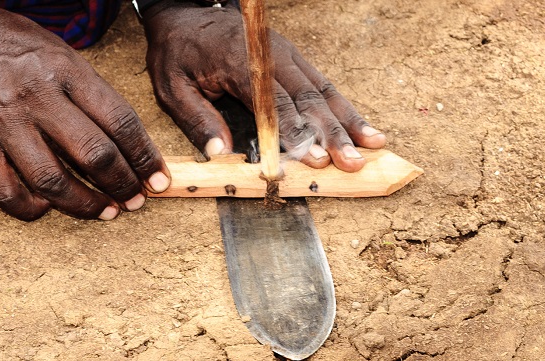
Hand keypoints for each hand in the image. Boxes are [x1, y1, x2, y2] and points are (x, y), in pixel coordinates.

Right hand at [0, 0, 169, 220]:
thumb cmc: (11, 46)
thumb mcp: (61, 53)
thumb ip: (92, 93)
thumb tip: (128, 141)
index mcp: (66, 71)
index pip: (120, 122)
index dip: (145, 156)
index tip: (157, 177)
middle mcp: (37, 99)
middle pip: (94, 155)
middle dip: (124, 185)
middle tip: (136, 199)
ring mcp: (4, 125)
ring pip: (54, 182)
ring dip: (87, 205)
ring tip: (105, 212)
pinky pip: (8, 193)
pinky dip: (33, 208)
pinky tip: (48, 207)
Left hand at [142, 1, 385, 171]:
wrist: (185, 15)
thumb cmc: (178, 53)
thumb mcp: (172, 87)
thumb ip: (197, 120)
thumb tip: (220, 154)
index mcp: (240, 63)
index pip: (273, 103)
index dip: (296, 133)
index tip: (314, 160)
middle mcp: (271, 57)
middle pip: (308, 98)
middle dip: (332, 134)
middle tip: (352, 162)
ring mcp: (286, 56)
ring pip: (323, 90)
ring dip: (347, 120)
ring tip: (372, 146)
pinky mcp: (294, 60)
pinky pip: (323, 84)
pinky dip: (344, 107)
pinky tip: (361, 127)